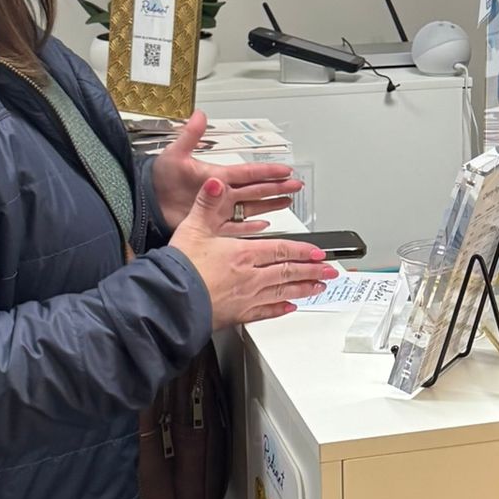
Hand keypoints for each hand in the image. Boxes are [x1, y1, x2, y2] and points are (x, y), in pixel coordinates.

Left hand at [150, 110, 302, 232]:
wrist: (145, 203)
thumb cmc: (158, 179)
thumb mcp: (175, 154)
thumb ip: (190, 135)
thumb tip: (199, 114)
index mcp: (217, 176)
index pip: (249, 172)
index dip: (267, 170)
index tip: (285, 168)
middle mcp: (222, 193)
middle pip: (257, 189)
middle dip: (278, 187)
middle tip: (296, 185)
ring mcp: (218, 209)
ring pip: (252, 207)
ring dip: (270, 204)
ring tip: (288, 201)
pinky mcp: (212, 225)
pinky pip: (236, 227)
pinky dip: (250, 226)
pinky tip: (264, 224)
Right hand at [170, 175, 337, 329]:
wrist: (169, 302)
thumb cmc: (180, 268)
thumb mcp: (193, 227)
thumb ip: (207, 203)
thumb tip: (216, 183)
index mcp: (243, 254)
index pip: (281, 250)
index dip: (302, 250)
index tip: (318, 252)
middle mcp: (250, 277)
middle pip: (288, 272)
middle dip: (312, 271)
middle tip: (329, 271)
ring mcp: (246, 298)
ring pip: (282, 292)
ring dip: (304, 289)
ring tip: (319, 288)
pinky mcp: (238, 315)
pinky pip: (266, 312)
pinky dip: (280, 309)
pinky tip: (289, 308)